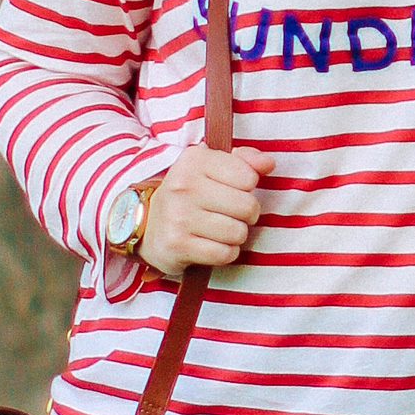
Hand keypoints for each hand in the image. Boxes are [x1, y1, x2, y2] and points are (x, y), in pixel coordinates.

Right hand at [138, 143, 271, 275]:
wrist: (145, 223)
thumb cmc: (189, 193)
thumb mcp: (211, 168)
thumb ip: (244, 160)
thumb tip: (268, 163)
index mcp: (195, 160)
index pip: (249, 177)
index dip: (248, 187)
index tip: (231, 190)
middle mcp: (184, 186)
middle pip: (248, 207)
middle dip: (246, 214)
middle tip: (230, 214)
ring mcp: (179, 216)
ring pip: (238, 233)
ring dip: (235, 235)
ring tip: (219, 229)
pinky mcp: (177, 245)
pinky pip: (225, 254)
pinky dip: (225, 253)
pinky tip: (211, 244)